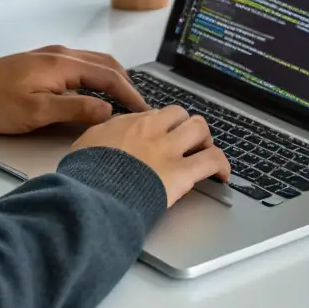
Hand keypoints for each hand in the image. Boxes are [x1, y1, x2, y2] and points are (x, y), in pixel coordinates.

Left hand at [0, 45, 148, 134]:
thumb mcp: (37, 111)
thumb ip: (75, 109)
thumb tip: (108, 110)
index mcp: (63, 64)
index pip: (109, 76)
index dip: (131, 94)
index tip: (146, 111)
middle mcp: (62, 54)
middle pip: (107, 64)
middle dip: (127, 85)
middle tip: (141, 107)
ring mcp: (54, 55)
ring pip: (96, 63)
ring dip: (114, 79)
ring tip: (126, 101)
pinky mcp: (46, 62)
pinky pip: (83, 65)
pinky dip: (99, 77)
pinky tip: (100, 92)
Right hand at [69, 105, 230, 206]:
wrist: (94, 193)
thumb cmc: (87, 174)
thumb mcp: (86, 144)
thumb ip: (101, 136)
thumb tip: (103, 139)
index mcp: (129, 123)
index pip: (155, 114)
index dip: (162, 126)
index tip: (162, 136)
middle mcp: (152, 129)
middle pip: (180, 114)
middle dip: (186, 126)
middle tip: (187, 143)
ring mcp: (169, 149)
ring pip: (199, 128)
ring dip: (204, 140)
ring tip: (205, 152)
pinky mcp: (181, 172)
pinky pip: (212, 160)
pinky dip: (221, 165)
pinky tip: (222, 175)